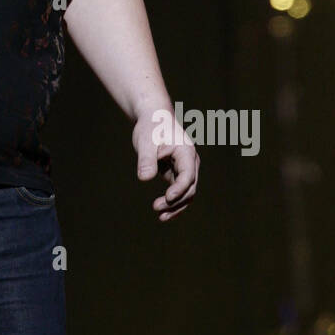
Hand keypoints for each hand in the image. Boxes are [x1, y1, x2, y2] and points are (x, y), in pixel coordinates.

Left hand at [132, 103, 198, 222]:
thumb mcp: (146, 141)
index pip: (188, 174)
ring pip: (186, 193)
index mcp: (186, 152)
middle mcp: (190, 162)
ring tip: (161, 216)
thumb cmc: (151, 126)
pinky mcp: (177, 173)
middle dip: (176, 201)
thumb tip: (144, 178)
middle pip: (190, 188)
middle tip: (157, 208)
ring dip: (175, 206)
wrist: (153, 118)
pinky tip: (163, 213)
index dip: (179, 188)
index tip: (168, 198)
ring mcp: (185, 169)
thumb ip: (146, 159)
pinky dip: (172, 202)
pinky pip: (179, 191)